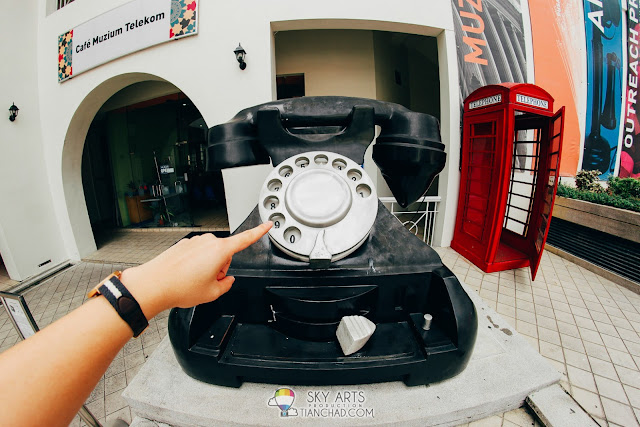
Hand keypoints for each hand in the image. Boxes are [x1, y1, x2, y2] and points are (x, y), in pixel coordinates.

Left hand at [120, 222, 271, 318]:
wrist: (153, 284)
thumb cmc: (180, 287)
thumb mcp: (212, 293)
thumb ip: (226, 285)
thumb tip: (227, 279)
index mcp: (220, 251)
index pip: (246, 239)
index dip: (259, 232)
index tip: (268, 224)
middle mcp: (208, 242)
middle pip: (225, 254)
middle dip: (220, 268)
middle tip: (207, 283)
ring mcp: (194, 242)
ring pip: (210, 256)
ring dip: (207, 268)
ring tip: (192, 281)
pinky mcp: (184, 245)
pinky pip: (197, 255)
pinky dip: (194, 266)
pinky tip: (184, 277)